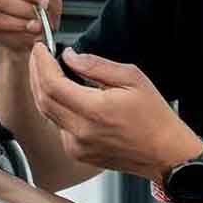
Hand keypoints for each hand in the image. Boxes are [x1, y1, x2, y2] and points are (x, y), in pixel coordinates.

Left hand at [28, 46, 198, 181]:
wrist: (166, 154)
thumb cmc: (155, 118)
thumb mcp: (132, 78)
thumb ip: (96, 66)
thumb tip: (71, 56)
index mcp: (95, 111)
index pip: (52, 84)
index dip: (41, 63)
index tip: (40, 48)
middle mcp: (81, 132)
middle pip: (42, 99)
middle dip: (36, 73)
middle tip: (39, 55)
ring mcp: (77, 146)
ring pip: (47, 113)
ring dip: (42, 90)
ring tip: (48, 70)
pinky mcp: (78, 153)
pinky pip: (58, 126)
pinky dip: (56, 107)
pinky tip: (64, 95)